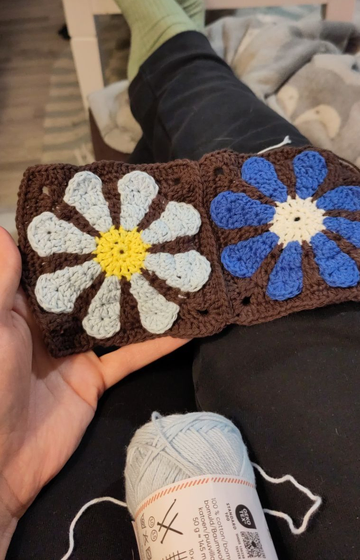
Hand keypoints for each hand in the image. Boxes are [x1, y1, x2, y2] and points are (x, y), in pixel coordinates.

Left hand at [0, 228, 187, 557]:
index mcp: (20, 303)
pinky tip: (189, 326)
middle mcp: (49, 319)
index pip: (51, 260)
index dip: (75, 235)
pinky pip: (130, 356)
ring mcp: (74, 349)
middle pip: (90, 283)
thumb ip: (0, 282)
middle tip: (156, 231)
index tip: (107, 208)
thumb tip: (4, 229)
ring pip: (115, 315)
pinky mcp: (94, 378)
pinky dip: (158, 344)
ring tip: (179, 267)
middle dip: (119, 260)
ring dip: (144, 296)